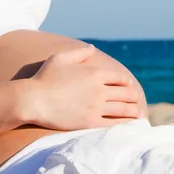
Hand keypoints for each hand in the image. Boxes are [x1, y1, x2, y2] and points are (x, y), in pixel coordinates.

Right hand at [24, 45, 145, 129]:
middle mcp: (99, 89)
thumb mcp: (61, 58)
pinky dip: (123, 124)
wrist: (33, 100)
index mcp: (94, 73)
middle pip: (125, 93)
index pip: (119, 77)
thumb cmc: (44, 78)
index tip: (129, 86)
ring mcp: (96, 106)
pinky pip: (113, 123)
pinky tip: (128, 125)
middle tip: (137, 100)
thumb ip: (80, 52)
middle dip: (133, 96)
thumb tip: (92, 48)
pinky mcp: (91, 122)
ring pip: (123, 109)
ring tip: (139, 113)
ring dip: (134, 110)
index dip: (126, 82)